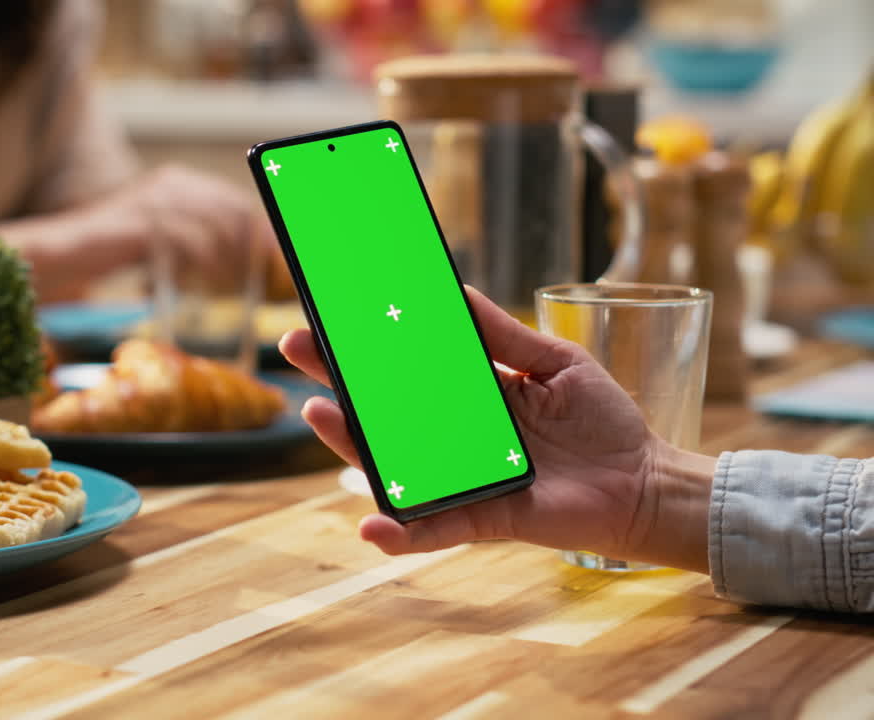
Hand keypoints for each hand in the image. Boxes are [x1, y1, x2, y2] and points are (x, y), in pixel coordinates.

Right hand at [109, 165, 277, 292]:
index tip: (273, 253)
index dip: (257, 227)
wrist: (63, 250)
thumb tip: (236, 261)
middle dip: (250, 244)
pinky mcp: (143, 223)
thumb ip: (192, 239)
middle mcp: (170, 184)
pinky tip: (211, 281)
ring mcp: (156, 200)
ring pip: (216, 225)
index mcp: (178, 182)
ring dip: (231, 257)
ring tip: (234, 283)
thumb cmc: (112, 249)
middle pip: (231, 209)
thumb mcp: (159, 236)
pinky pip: (190, 242)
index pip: (233, 199)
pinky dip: (207, 264)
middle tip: (257, 274)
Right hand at [279, 286, 713, 571]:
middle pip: (380, 413)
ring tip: (318, 414)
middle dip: (335, 382)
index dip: (366, 345)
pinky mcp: (481, 519)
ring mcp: (460, 479)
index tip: (329, 313)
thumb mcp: (555, 363)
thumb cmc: (604, 423)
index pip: (404, 368)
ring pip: (390, 466)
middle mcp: (453, 437)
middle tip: (297, 348)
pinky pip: (431, 528)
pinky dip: (401, 531)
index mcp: (469, 396)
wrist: (647, 483)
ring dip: (350, 445)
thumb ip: (504, 336)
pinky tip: (370, 524)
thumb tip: (456, 293)